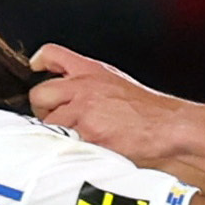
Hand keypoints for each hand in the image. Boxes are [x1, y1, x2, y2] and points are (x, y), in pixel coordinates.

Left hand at [29, 45, 187, 166]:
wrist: (168, 127)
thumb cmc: (149, 112)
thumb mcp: (118, 84)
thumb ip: (92, 86)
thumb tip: (70, 96)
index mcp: (92, 72)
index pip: (53, 54)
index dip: (40, 62)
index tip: (36, 69)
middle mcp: (84, 88)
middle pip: (40, 93)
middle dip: (43, 108)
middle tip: (56, 118)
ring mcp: (84, 112)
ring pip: (49, 123)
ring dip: (57, 134)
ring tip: (76, 139)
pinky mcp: (87, 134)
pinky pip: (62, 143)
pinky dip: (68, 150)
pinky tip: (82, 151)